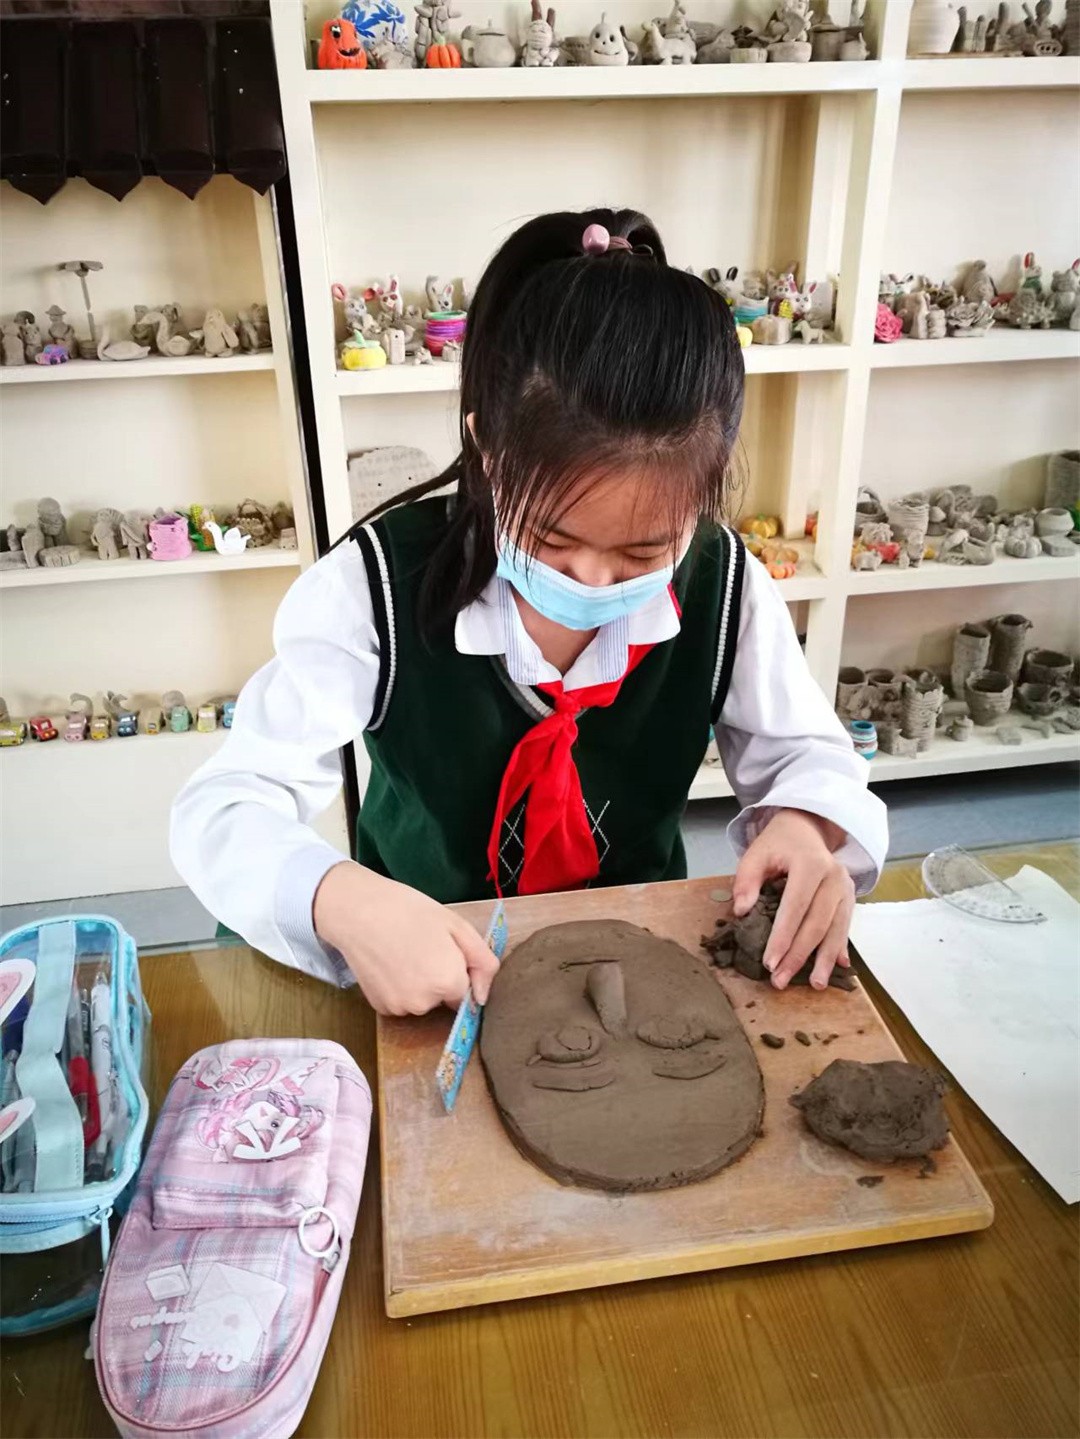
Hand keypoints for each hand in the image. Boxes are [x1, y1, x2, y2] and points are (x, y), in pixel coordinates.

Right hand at [313, 862, 499, 1015]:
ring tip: (404, 952)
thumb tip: (483, 996)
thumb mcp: (457, 926)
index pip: (467, 992)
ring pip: (422, 1001)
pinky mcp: (381, 1008)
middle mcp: (425, 1003)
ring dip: (419, 985)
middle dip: (439, 978)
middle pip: (444, 998)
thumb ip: (482, 963)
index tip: (443, 950)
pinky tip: (389, 963)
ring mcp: (400, 1008)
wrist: (358, 910)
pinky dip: (399, 988)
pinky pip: (402, 1002)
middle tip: (423, 946)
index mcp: (449, 982)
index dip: (458, 970)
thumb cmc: (409, 911)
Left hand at [732, 809, 854, 991]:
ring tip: (814, 984)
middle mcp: (834, 877)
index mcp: (811, 864)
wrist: (807, 828)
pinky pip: (846, 927)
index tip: (769, 962)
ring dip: (825, 960)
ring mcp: (846, 888)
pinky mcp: (851, 898)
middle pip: (817, 923)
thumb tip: (742, 912)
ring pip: (837, 929)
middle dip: (799, 955)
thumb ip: (746, 880)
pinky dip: (841, 948)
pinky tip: (840, 967)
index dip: (783, 937)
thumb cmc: (779, 844)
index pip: (796, 907)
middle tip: (780, 980)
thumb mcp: (756, 853)